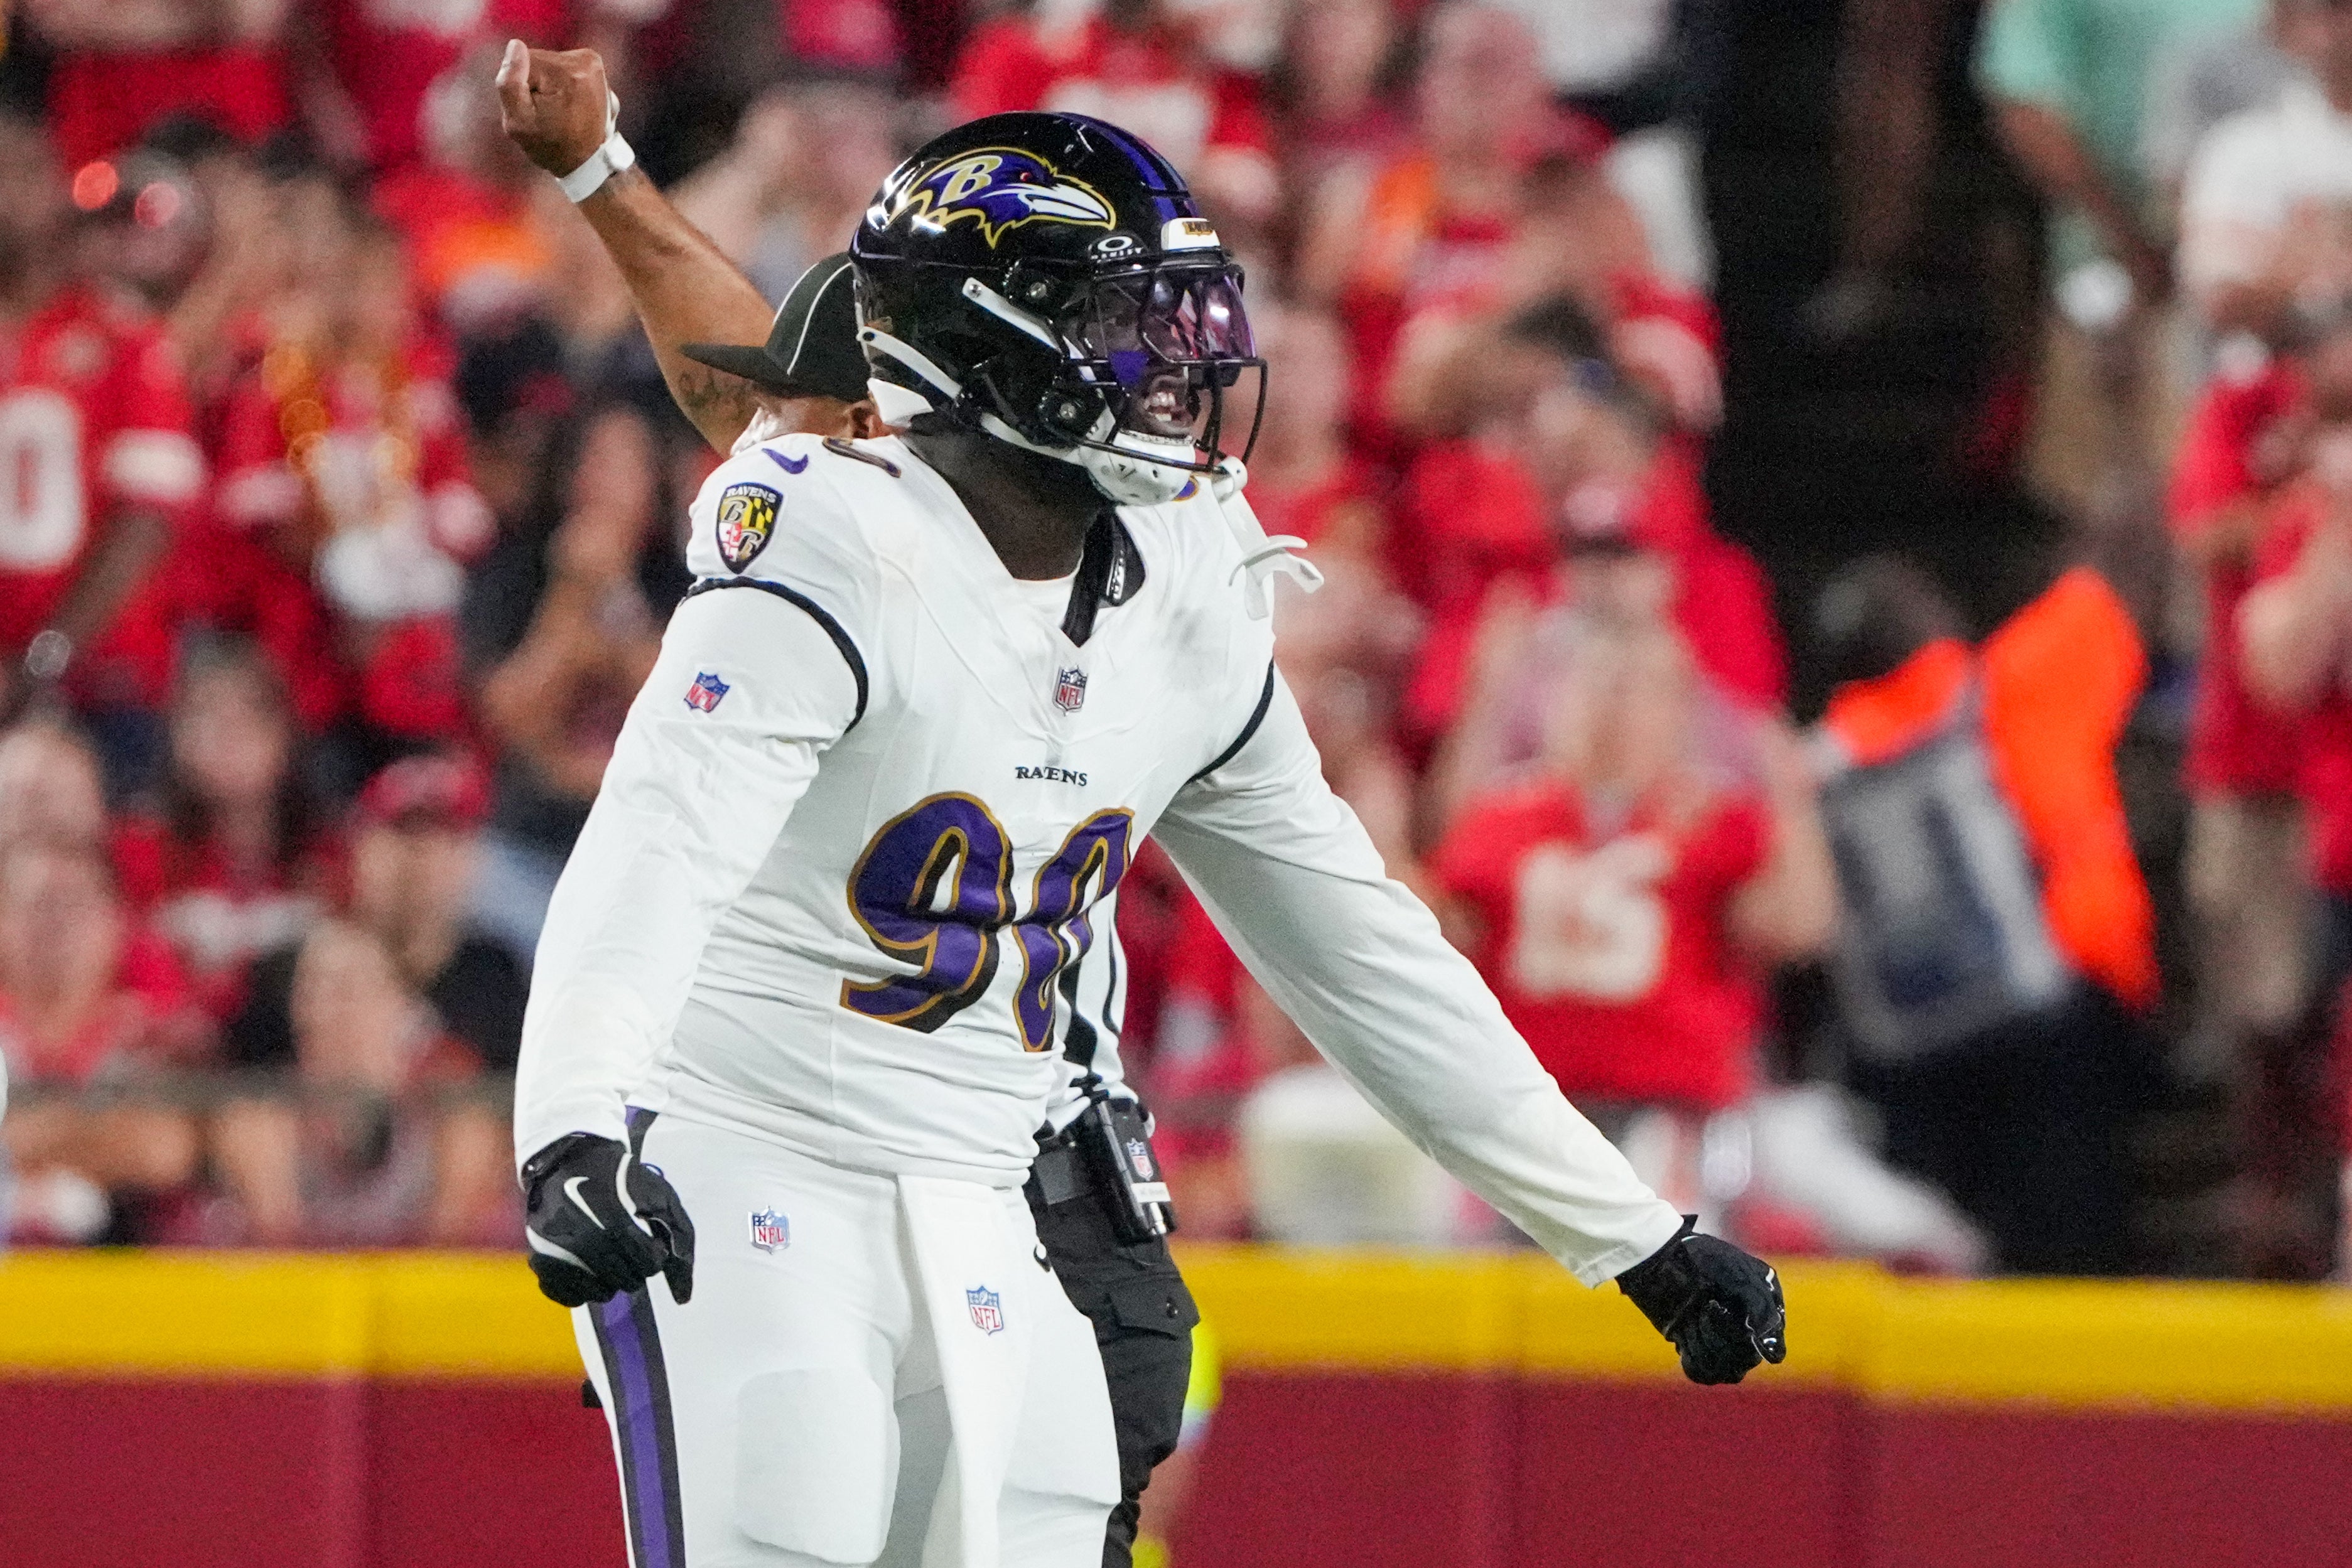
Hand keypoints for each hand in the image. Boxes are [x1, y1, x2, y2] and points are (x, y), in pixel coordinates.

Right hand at [494, 40, 613, 179]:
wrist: (588, 162)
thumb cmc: (551, 146)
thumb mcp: (519, 121)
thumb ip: (509, 83)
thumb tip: (515, 45)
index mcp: (566, 71)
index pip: (523, 61)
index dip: (521, 87)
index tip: (536, 110)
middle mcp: (586, 60)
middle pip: (538, 61)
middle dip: (536, 86)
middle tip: (549, 114)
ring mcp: (594, 64)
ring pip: (550, 66)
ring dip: (550, 87)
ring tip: (561, 113)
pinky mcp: (595, 68)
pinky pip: (563, 70)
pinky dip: (562, 87)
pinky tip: (571, 107)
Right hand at [522, 1132, 696, 1306]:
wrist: (569, 1160)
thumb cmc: (620, 1179)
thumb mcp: (659, 1196)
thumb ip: (680, 1238)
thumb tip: (684, 1297)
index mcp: (615, 1221)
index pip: (650, 1265)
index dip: (655, 1255)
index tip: (648, 1241)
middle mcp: (584, 1240)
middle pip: (627, 1281)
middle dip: (636, 1268)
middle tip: (628, 1247)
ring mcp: (558, 1252)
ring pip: (600, 1294)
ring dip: (612, 1280)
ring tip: (610, 1256)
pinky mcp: (540, 1260)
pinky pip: (569, 1298)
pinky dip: (583, 1289)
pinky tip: (589, 1268)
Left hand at [1615, 1217, 1786, 1384]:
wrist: (1661, 1259)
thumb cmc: (1703, 1261)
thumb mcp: (1741, 1278)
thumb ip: (1763, 1312)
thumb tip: (1774, 1356)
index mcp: (1766, 1312)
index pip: (1770, 1346)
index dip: (1746, 1335)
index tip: (1721, 1307)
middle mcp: (1748, 1331)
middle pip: (1746, 1361)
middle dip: (1721, 1336)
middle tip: (1706, 1307)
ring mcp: (1722, 1342)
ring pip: (1726, 1371)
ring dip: (1705, 1343)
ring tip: (1693, 1316)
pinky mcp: (1697, 1349)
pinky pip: (1703, 1374)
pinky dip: (1692, 1357)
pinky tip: (1683, 1336)